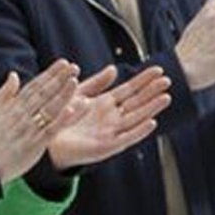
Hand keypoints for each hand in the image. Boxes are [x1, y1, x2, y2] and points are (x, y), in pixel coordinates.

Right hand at [0, 59, 80, 184]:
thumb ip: (5, 93)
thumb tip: (13, 74)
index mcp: (14, 107)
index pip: (35, 86)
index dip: (50, 74)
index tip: (63, 63)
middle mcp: (22, 115)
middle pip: (44, 93)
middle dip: (59, 79)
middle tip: (74, 66)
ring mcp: (29, 129)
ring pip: (49, 108)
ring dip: (63, 94)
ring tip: (75, 81)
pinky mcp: (35, 144)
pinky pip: (50, 130)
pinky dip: (61, 119)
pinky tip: (73, 110)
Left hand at [49, 65, 171, 169]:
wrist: (46, 137)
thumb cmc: (61, 117)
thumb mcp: (79, 94)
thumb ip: (97, 83)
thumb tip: (114, 69)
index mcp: (106, 104)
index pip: (130, 89)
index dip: (144, 80)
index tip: (159, 70)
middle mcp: (113, 117)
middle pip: (137, 102)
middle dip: (152, 92)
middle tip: (168, 81)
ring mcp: (112, 132)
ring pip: (136, 118)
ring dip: (151, 109)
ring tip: (166, 97)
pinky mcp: (107, 146)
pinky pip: (126, 138)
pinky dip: (139, 131)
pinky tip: (151, 122)